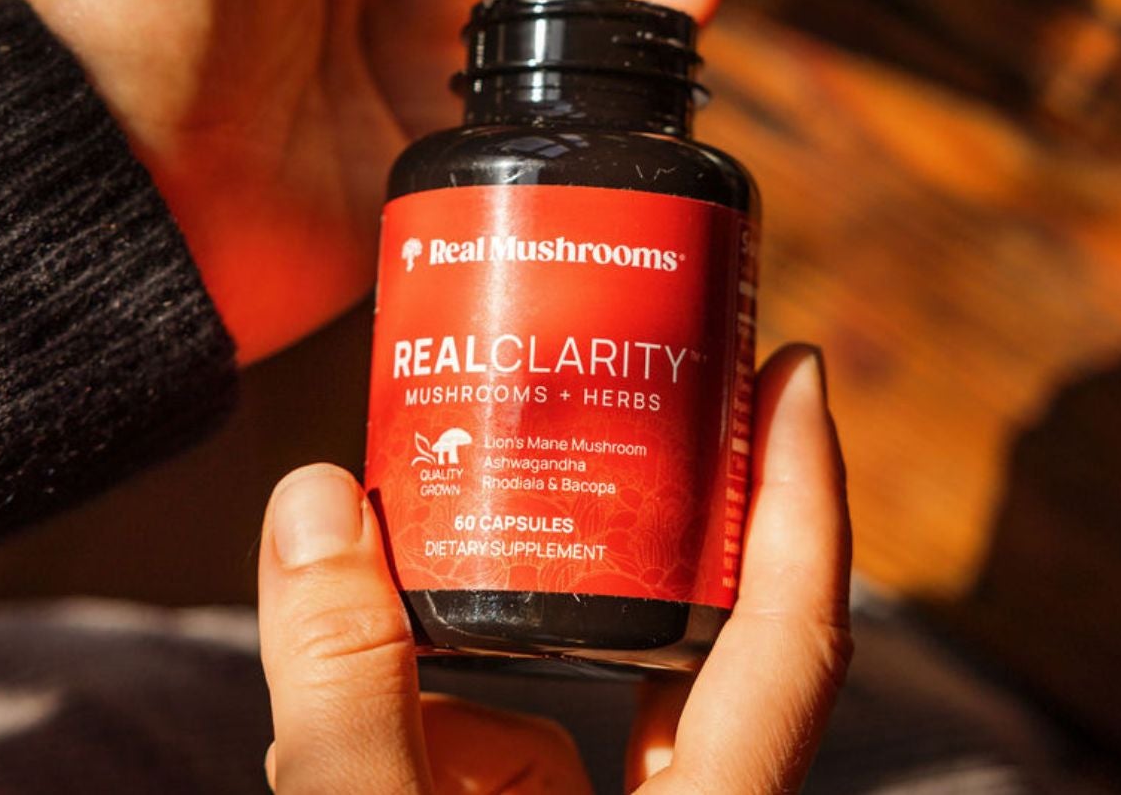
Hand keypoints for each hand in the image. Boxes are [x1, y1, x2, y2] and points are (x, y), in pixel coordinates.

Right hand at [258, 345, 851, 792]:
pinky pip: (496, 756)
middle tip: (590, 389)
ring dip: (472, 638)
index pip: (793, 636)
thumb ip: (348, 698)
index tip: (793, 365)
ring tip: (388, 540)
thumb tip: (315, 502)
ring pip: (560, 703)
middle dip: (617, 517)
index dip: (804, 491)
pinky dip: (428, 717)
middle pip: (679, 634)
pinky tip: (349, 691)